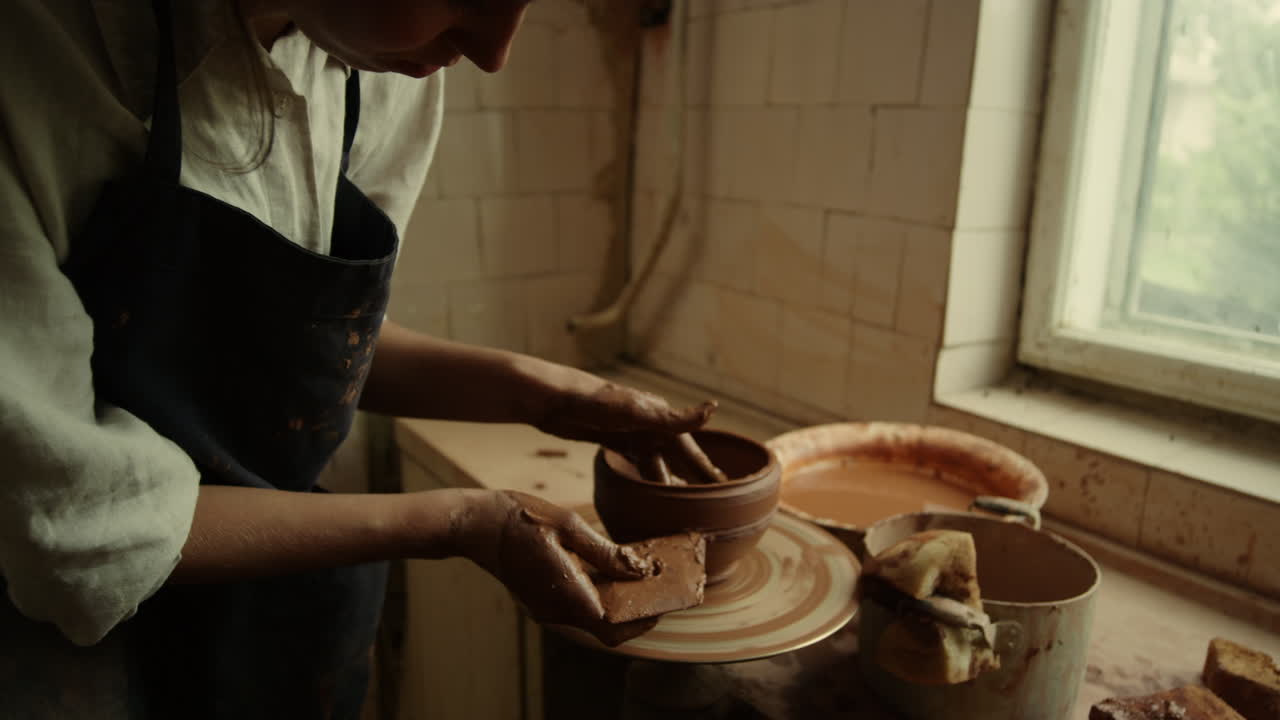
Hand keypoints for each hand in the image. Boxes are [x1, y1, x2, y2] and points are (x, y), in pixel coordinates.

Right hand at [452, 490, 658, 644]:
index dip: (642, 620)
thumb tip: (637, 569)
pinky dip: (599, 595)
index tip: (662, 600)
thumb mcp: (568, 525)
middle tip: (655, 585)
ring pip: (593, 619)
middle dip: (635, 612)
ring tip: (638, 573)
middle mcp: (556, 610)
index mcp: (565, 594)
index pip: (613, 627)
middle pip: (606, 629)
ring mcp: (546, 608)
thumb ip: (604, 551)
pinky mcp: (541, 600)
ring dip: (618, 604)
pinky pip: (578, 607)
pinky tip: (609, 569)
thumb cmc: (519, 518)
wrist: (475, 525)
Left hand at [517, 362, 721, 482]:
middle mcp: (650, 424)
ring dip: (668, 481)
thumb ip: (674, 417)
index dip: (706, 469)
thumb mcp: (637, 412)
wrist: (552, 398)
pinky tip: (647, 491)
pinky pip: (635, 462)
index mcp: (660, 418)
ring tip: (682, 506)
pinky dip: (645, 477)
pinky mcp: (612, 437)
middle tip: (711, 502)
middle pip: (676, 457)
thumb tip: (713, 410)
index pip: (691, 449)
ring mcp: (631, 432)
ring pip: (656, 462)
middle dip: (692, 478)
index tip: (726, 488)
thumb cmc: (594, 402)